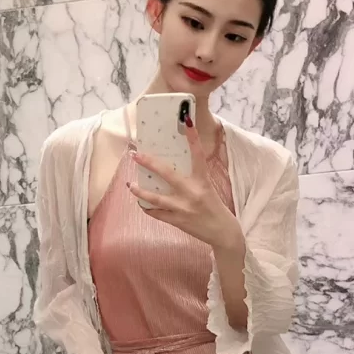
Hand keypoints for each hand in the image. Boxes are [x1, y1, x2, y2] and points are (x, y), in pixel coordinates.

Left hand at [128, 117, 243, 251]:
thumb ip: (193, 180)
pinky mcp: (177, 221)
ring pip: (155, 198)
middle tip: (136, 154)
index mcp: (202, 181)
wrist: (222, 233)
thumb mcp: (208, 189)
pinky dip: (148, 208)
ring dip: (140, 191)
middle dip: (149, 163)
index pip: (198, 155)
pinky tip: (141, 203)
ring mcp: (183, 208)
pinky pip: (156, 213)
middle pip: (167, 174)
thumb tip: (172, 170)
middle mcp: (192, 193)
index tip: (186, 120)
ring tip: (131, 185)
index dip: (193, 137)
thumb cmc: (215, 208)